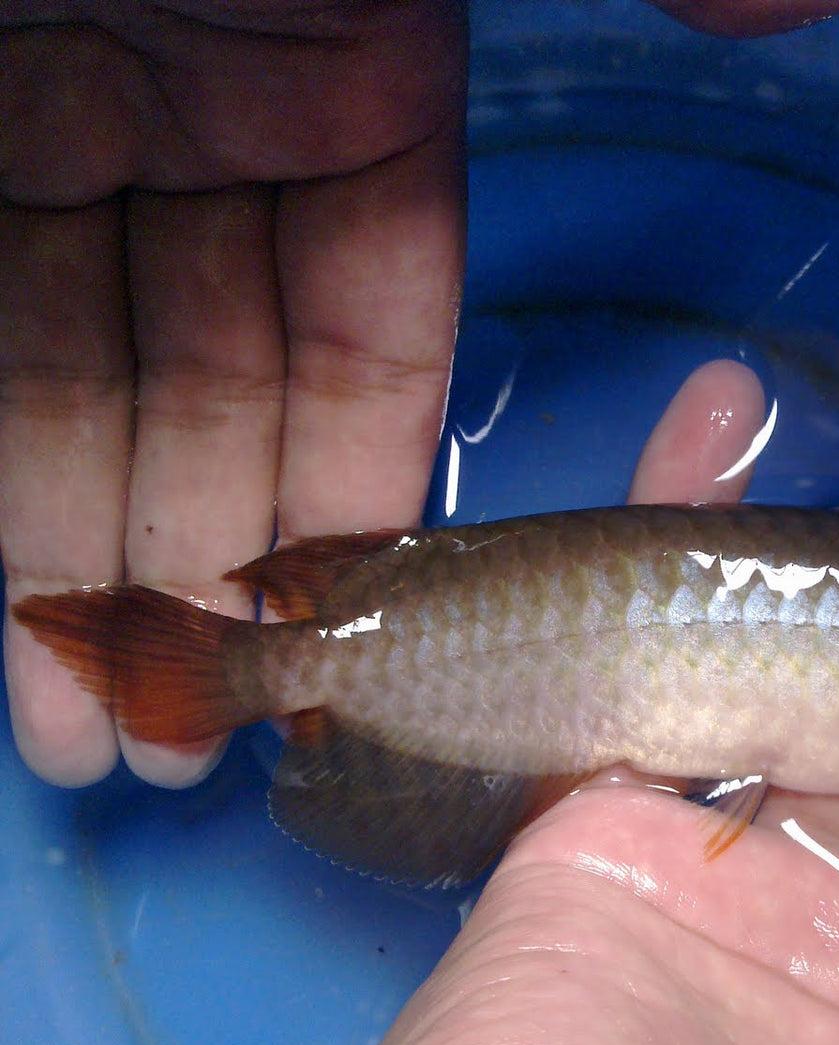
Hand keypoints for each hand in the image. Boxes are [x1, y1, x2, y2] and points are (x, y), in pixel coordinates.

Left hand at [0, 1, 467, 788]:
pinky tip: (20, 631)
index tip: (369, 641)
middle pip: (212, 381)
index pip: (369, 308)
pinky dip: (0, 491)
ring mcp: (49, 128)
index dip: (364, 480)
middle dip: (221, 575)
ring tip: (116, 746)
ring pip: (84, 387)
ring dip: (99, 574)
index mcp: (332, 59)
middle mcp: (188, 107)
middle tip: (219, 749)